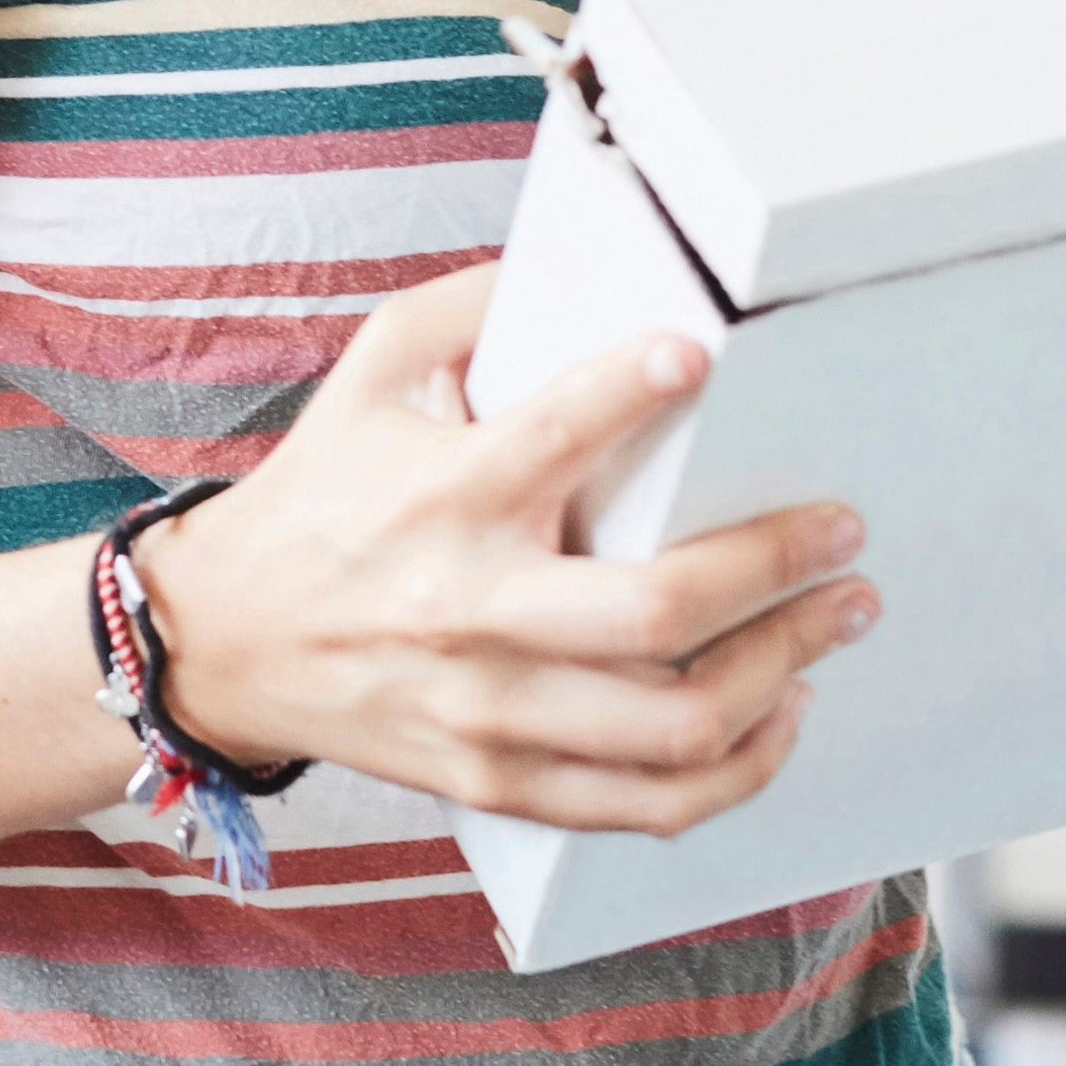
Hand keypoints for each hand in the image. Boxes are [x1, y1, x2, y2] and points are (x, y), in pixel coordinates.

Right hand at [136, 265, 878, 829]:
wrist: (224, 640)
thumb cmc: (321, 493)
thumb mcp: (374, 371)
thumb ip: (476, 306)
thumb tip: (588, 262)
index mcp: (444, 493)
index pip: (556, 431)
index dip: (636, 385)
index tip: (699, 355)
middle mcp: (469, 606)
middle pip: (657, 611)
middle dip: (779, 568)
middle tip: (842, 533)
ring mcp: (486, 709)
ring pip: (674, 723)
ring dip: (784, 669)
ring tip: (834, 621)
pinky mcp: (493, 779)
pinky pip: (645, 803)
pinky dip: (735, 768)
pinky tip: (776, 714)